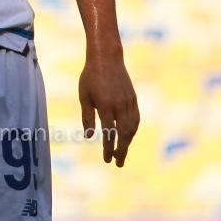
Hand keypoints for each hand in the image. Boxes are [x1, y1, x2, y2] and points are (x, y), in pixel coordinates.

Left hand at [79, 50, 138, 166]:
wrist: (107, 57)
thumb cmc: (91, 76)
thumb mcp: (84, 96)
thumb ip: (87, 117)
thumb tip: (89, 136)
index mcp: (105, 107)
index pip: (109, 134)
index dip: (108, 148)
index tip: (106, 159)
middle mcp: (119, 106)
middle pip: (123, 134)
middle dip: (121, 151)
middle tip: (118, 163)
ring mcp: (128, 102)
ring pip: (132, 127)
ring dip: (128, 141)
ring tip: (122, 151)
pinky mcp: (133, 98)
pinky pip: (136, 118)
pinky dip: (133, 129)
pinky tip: (129, 135)